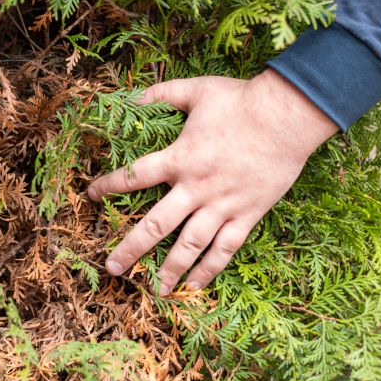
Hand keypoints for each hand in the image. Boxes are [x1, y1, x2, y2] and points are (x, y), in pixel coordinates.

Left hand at [87, 69, 338, 294]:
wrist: (288, 117)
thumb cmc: (242, 101)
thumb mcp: (196, 89)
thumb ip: (161, 94)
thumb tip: (130, 97)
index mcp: (180, 158)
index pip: (134, 176)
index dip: (109, 186)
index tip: (91, 195)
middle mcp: (196, 188)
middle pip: (156, 225)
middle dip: (131, 248)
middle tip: (112, 267)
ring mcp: (222, 205)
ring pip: (190, 244)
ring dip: (171, 269)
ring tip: (156, 290)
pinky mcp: (248, 214)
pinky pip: (226, 248)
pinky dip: (210, 269)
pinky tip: (196, 286)